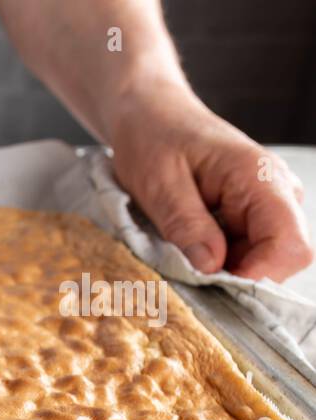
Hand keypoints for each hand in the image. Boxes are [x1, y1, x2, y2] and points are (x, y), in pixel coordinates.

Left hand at [108, 87, 311, 282]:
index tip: (212, 281)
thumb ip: (187, 225)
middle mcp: (275, 191)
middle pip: (281, 257)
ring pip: (261, 258)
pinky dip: (216, 257)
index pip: (291, 245)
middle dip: (236, 273)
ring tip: (182, 246)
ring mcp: (266, 203)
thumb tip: (212, 268)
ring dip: (222, 266)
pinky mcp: (249, 213)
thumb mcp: (159, 184)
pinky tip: (188, 242)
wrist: (150, 116)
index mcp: (260, 178)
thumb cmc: (153, 139)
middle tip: (187, 263)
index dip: (257, 274)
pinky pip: (244, 250)